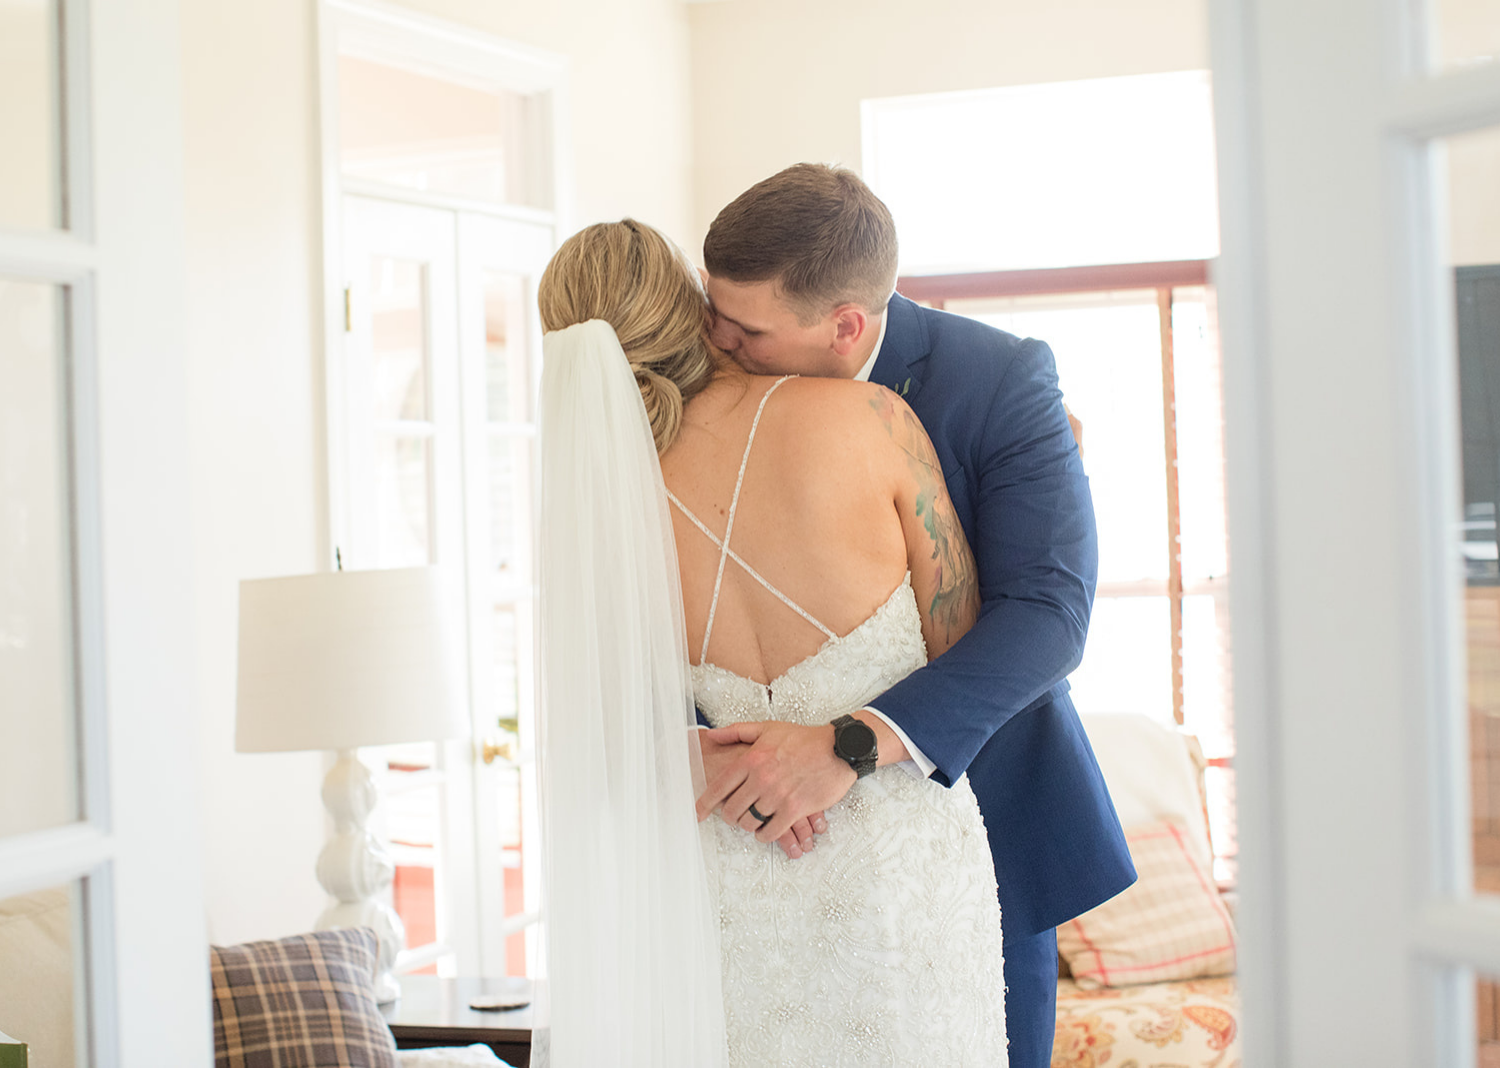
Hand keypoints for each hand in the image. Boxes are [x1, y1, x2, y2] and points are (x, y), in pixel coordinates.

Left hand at [696, 721, 854, 847]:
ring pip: (749, 823)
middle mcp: (761, 778)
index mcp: (751, 759)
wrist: (838, 748)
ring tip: (753, 821)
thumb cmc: (803, 739)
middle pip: (732, 810)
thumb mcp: (768, 728)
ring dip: (748, 826)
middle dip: (729, 817)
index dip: (704, 803)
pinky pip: (770, 832)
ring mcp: (778, 795)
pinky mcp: (795, 809)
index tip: (697, 813)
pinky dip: (765, 835)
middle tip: (734, 816)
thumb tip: (712, 736)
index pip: (719, 786)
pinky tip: (767, 829)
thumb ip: (737, 732)